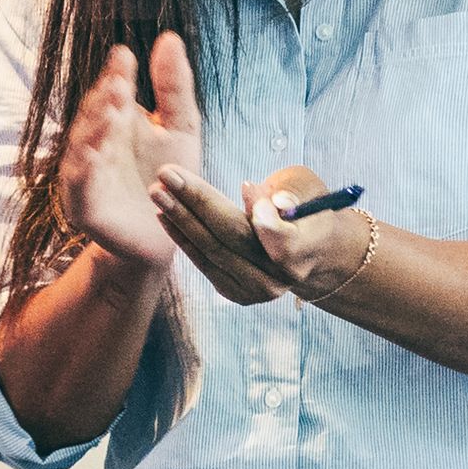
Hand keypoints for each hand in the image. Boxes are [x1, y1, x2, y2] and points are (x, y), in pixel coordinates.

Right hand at [61, 39, 194, 282]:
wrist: (168, 235)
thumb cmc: (171, 179)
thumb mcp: (181, 127)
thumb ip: (174, 87)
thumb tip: (169, 38)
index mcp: (115, 122)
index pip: (111, 92)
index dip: (117, 75)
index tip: (125, 56)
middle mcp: (95, 144)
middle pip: (94, 116)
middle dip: (105, 99)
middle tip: (120, 82)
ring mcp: (86, 175)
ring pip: (82, 146)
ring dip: (93, 128)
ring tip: (110, 110)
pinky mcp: (83, 206)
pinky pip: (78, 184)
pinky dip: (83, 168)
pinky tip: (93, 152)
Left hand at [131, 39, 308, 305]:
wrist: (310, 251)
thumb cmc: (305, 206)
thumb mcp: (306, 189)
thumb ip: (286, 190)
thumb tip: (247, 192)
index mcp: (308, 248)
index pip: (282, 240)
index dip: (259, 215)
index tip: (241, 183)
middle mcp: (282, 277)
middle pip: (234, 239)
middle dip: (196, 204)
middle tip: (166, 175)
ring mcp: (257, 290)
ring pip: (212, 251)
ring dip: (180, 219)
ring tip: (157, 191)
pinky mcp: (236, 293)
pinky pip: (204, 263)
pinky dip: (183, 238)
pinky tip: (164, 215)